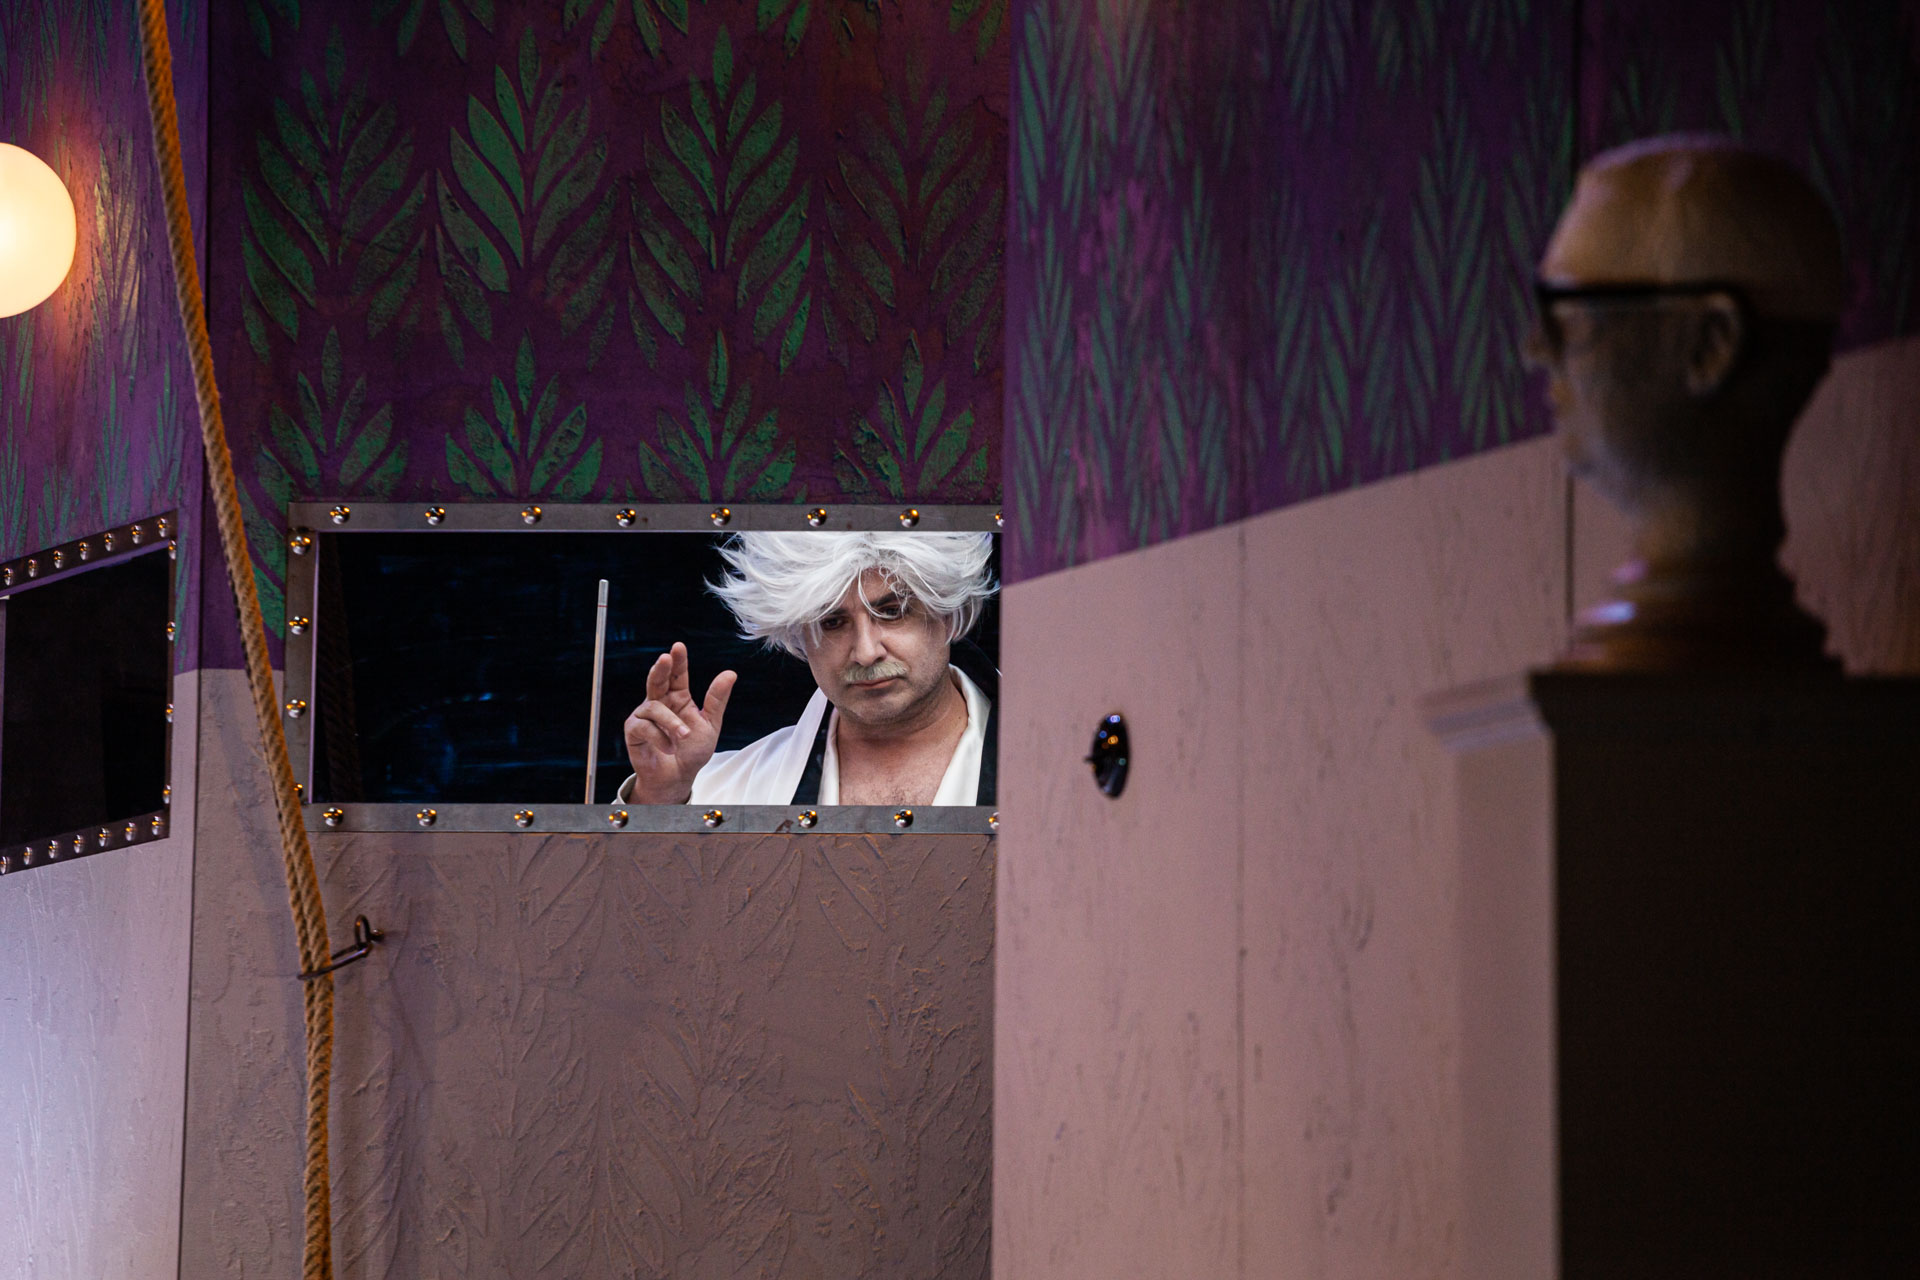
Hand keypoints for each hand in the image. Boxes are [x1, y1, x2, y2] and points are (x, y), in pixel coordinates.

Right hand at [623, 643, 736, 803]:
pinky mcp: (634, 730)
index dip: (678, 661)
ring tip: (684, 735)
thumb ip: (717, 700)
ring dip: (671, 721)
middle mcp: (660, 702)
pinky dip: (659, 736)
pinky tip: (668, 747)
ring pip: (653, 706)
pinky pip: (643, 726)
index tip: (678, 647)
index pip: (678, 674)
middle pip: (657, 679)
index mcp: (678, 697)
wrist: (679, 777)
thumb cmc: (693, 751)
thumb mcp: (711, 725)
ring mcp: (645, 715)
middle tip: (665, 658)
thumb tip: (730, 673)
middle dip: (661, 668)